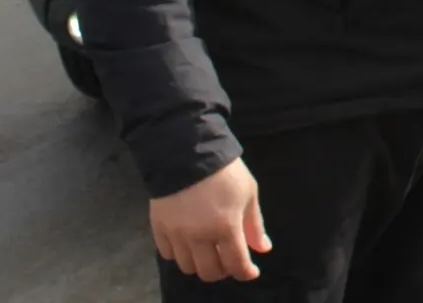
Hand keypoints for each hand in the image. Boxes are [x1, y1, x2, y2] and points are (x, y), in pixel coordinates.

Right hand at [149, 157, 270, 283]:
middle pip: (210, 272)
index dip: (246, 272)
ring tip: (208, 250)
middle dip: (223, 270)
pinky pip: (167, 254)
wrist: (187, 150)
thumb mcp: (248, 192)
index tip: (251, 271)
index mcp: (225, 227)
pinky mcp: (159, 227)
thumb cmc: (225, 171)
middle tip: (228, 259)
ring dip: (201, 263)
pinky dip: (179, 253)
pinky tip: (188, 242)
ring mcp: (176, 233)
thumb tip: (263, 248)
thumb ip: (255, 224)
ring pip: (188, 267)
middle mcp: (199, 236)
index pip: (236, 264)